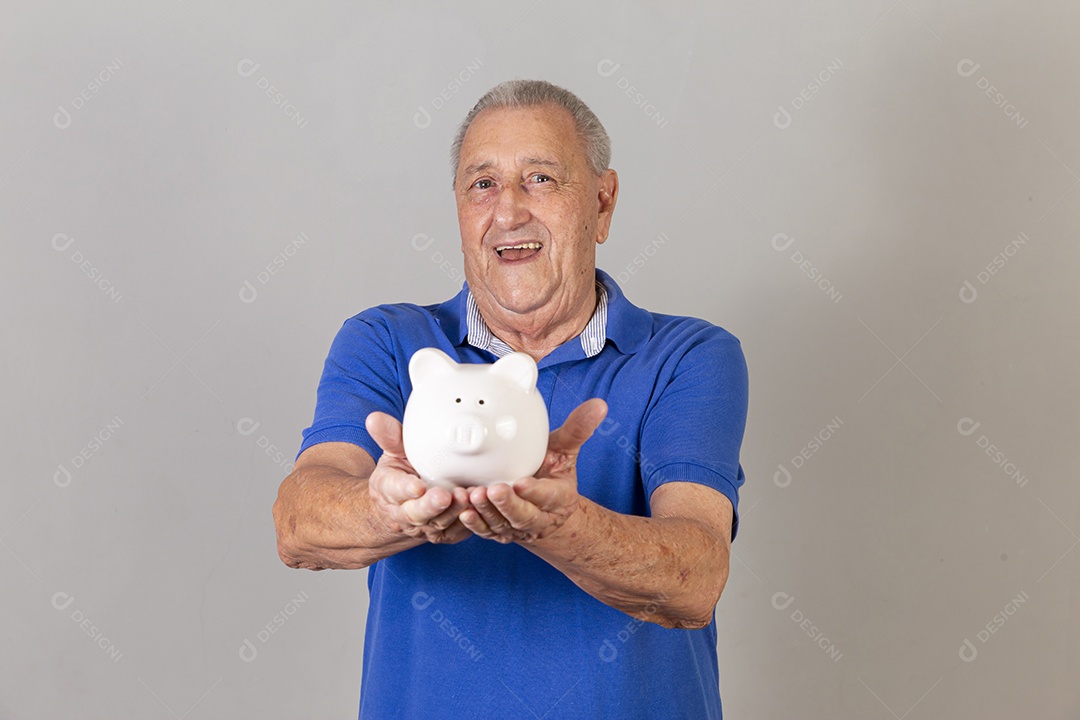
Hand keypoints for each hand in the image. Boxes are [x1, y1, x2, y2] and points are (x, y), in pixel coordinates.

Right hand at [365, 411, 472, 544]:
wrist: (402, 507)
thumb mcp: (394, 453)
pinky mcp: (444, 533)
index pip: (394, 490)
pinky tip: (478, 507)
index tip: (417, 485)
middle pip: (416, 513)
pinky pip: (456, 531)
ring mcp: (425, 526)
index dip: (405, 489)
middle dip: (430, 506)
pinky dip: (468, 521)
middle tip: (444, 495)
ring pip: (439, 523)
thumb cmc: (401, 474)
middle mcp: (404, 513)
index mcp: (388, 490)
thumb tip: (375, 419)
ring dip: (453, 511)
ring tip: (467, 496)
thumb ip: (389, 437)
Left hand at [459, 398, 607, 543]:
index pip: (548, 495)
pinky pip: (486, 531)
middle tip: (493, 490)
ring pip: (502, 524)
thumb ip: (577, 430)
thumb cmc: (552, 472)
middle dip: (508, 504)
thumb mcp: (565, 450)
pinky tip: (463, 511)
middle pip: (524, 515)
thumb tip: (598, 405)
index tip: (522, 482)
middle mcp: (539, 517)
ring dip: (486, 512)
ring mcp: (517, 528)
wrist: (546, 508)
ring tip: (473, 496)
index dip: (535, 491)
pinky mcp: (499, 532)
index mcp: (558, 497)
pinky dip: (474, 523)